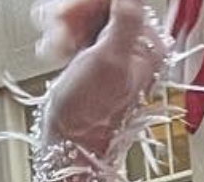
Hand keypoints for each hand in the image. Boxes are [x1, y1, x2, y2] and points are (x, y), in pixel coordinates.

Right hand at [36, 0, 168, 150]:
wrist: (71, 144)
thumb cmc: (92, 113)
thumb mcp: (110, 60)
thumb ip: (126, 21)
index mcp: (149, 47)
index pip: (123, 1)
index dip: (90, 2)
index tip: (69, 12)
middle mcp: (134, 47)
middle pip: (100, 5)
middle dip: (72, 13)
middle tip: (58, 29)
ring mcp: (111, 51)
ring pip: (83, 14)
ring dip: (62, 24)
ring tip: (55, 45)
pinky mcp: (92, 56)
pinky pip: (74, 28)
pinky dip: (59, 35)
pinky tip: (54, 50)